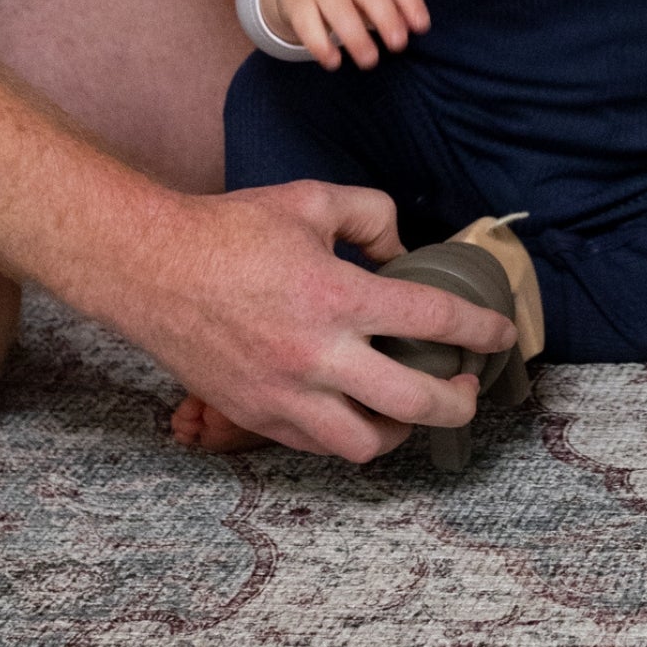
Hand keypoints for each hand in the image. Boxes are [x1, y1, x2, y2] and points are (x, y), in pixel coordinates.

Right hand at [124, 178, 510, 461]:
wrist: (147, 267)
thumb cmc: (227, 230)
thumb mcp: (310, 201)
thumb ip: (372, 216)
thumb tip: (404, 252)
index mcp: (337, 296)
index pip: (434, 322)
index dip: (481, 330)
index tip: (500, 334)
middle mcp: (316, 355)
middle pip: (416, 404)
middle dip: (459, 401)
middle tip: (467, 387)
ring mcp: (284, 394)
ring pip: (366, 444)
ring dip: (401, 431)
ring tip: (409, 409)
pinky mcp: (255, 414)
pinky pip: (317, 445)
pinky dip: (346, 433)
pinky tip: (354, 410)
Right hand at [260, 0, 432, 69]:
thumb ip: (395, 5)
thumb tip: (414, 28)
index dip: (410, 0)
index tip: (421, 27)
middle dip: (385, 17)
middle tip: (398, 45)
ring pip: (337, 7)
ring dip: (355, 36)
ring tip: (369, 61)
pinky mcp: (296, 2)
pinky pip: (307, 23)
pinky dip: (320, 44)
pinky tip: (334, 63)